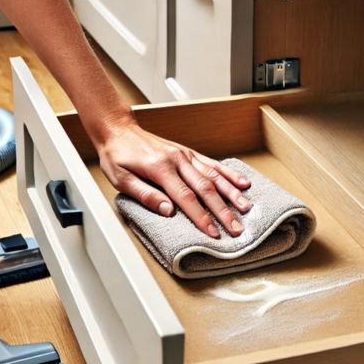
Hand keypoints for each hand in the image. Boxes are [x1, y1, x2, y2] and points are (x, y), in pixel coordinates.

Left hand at [98, 123, 252, 237]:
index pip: (186, 198)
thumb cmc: (117, 156)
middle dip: (223, 210)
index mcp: (161, 169)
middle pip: (206, 188)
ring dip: (232, 192)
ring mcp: (185, 155)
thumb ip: (146, 195)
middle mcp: (177, 160)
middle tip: (236, 228)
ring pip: (214, 175)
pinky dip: (228, 174)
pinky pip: (212, 163)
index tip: (213, 232)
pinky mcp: (188, 152)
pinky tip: (242, 182)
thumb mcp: (121, 180)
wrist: (118, 130)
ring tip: (246, 208)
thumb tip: (168, 212)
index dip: (201, 217)